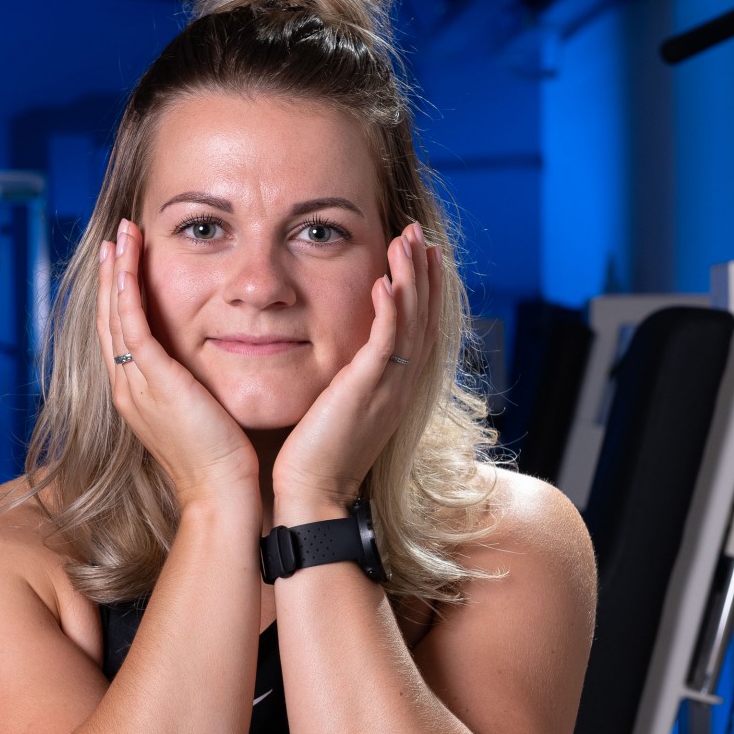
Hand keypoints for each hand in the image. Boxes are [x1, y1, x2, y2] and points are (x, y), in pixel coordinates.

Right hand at [98, 220, 259, 508]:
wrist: (220, 496)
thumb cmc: (225, 466)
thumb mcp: (207, 417)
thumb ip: (203, 390)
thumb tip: (221, 367)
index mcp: (139, 397)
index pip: (122, 337)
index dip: (121, 299)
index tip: (127, 265)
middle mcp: (128, 388)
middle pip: (109, 320)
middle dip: (112, 277)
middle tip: (115, 239)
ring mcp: (135, 383)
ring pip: (114, 314)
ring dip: (116, 270)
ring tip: (119, 235)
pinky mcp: (152, 379)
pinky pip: (131, 321)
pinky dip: (128, 286)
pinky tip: (129, 258)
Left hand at [271, 222, 441, 517]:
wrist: (311, 498)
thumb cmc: (313, 460)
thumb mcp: (335, 411)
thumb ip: (342, 381)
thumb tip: (334, 363)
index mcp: (392, 389)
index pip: (416, 329)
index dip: (421, 289)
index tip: (418, 255)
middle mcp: (398, 386)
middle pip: (423, 318)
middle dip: (423, 273)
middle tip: (418, 234)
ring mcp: (386, 389)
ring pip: (410, 323)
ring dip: (410, 278)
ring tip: (406, 240)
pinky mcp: (366, 393)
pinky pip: (386, 344)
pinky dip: (390, 310)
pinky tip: (385, 281)